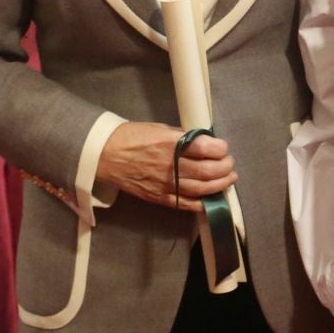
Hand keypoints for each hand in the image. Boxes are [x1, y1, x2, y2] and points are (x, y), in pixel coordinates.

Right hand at [95, 120, 236, 211]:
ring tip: (229, 179)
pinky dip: (203, 202)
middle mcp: (170, 166)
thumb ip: (181, 136)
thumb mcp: (158, 128)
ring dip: (220, 184)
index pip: (205, 148)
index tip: (223, 147)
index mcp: (169, 144)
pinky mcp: (160, 198)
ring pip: (202, 189)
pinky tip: (213, 197)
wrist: (104, 156)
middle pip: (208, 171)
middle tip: (229, 163)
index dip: (220, 148)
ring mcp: (165, 185)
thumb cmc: (130, 137)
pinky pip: (187, 204)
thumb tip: (202, 141)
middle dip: (225, 167)